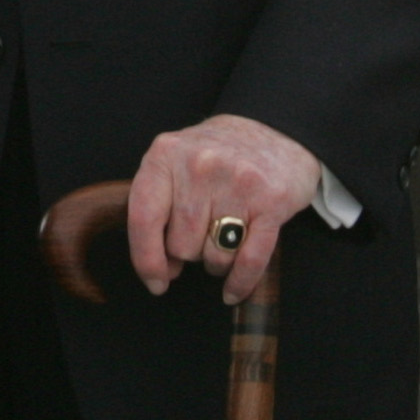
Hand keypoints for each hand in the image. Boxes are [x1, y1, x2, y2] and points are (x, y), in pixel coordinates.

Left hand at [126, 114, 319, 307]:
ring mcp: (237, 182)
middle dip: (188, 253)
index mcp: (166, 155)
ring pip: (214, 256)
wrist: (275, 129)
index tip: (155, 281)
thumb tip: (161, 269)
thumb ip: (159, 206)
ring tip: (223, 236)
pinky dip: (239, 282)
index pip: (143, 218)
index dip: (146, 259)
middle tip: (200, 235)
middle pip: (181, 245)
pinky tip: (232, 290)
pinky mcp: (271, 201)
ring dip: (216, 261)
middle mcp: (200, 165)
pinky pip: (249, 261)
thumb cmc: (217, 155)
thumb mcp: (175, 161)